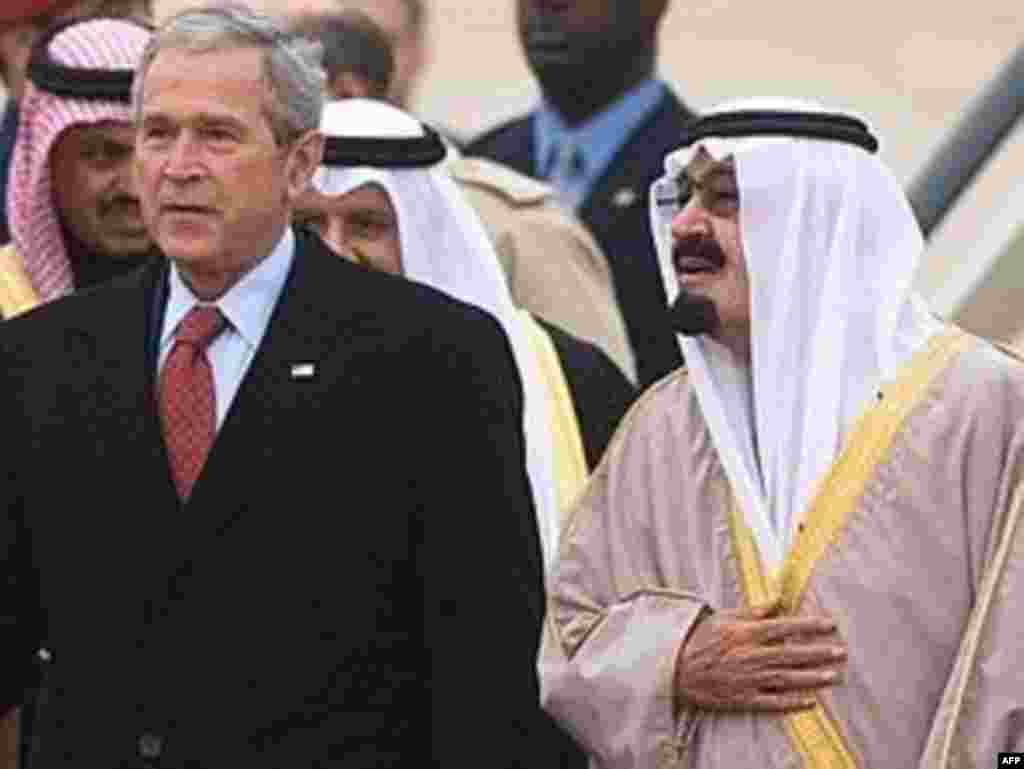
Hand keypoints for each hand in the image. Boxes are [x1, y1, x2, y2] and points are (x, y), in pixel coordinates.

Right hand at [674, 600, 846, 712]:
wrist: (676, 669)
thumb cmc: (699, 639)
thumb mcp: (722, 617)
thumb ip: (751, 611)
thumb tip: (777, 601)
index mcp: (746, 633)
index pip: (784, 627)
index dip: (809, 626)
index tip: (830, 624)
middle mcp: (751, 656)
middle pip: (791, 654)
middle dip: (818, 652)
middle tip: (841, 651)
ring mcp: (748, 679)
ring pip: (787, 678)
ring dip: (812, 677)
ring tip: (834, 676)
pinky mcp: (743, 698)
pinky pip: (772, 701)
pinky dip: (792, 702)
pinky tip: (810, 701)